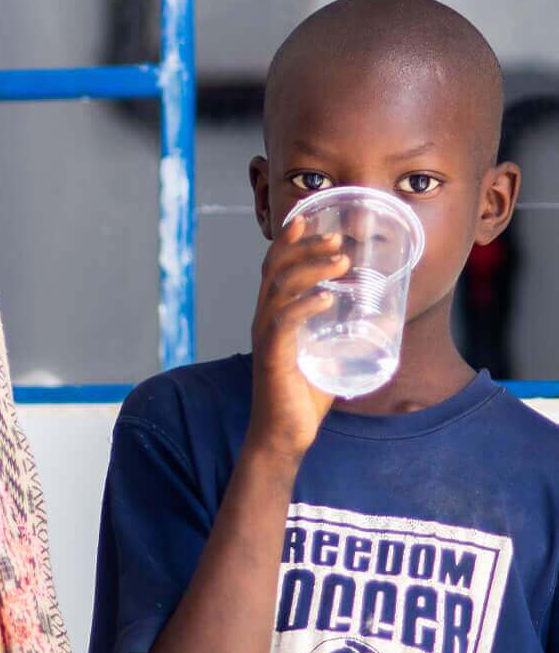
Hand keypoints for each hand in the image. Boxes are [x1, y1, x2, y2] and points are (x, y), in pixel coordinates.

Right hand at [250, 212, 345, 461]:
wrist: (285, 435)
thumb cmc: (305, 396)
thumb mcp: (329, 355)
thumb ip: (346, 334)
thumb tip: (386, 318)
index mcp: (274, 315)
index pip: (274, 268)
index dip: (288, 241)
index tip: (308, 217)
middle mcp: (265, 320)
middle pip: (276, 270)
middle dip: (305, 248)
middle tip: (336, 238)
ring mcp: (267, 338)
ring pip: (280, 290)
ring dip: (310, 271)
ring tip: (340, 261)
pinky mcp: (272, 358)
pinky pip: (283, 324)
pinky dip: (304, 307)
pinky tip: (325, 299)